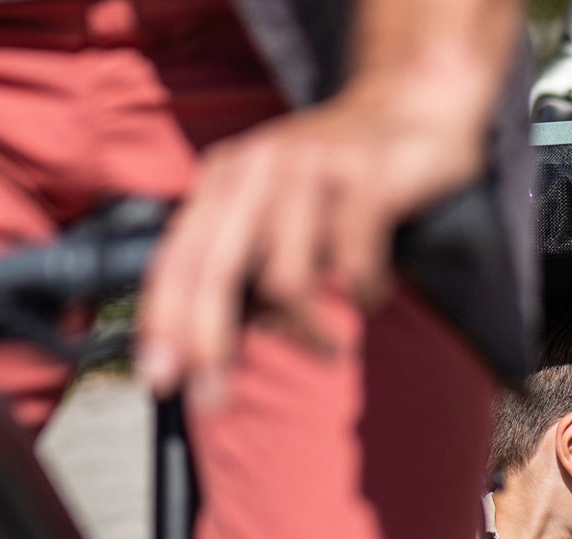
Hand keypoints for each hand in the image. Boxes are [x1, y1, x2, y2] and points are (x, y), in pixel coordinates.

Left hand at [136, 76, 487, 402]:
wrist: (413, 106)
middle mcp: (259, 168)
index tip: (158, 382)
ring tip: (330, 349)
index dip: (162, 323)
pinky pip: (353, 266)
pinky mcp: (366, 179)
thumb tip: (213, 355)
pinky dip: (363, 296)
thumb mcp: (277, 216)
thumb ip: (245, 276)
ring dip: (307, 332)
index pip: (178, 258)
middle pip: (215, 270)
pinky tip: (370, 296)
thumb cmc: (338, 180)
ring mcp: (311, 170)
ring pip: (285, 278)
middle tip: (215, 399)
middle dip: (209, 344)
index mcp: (225, 178)